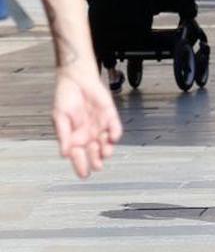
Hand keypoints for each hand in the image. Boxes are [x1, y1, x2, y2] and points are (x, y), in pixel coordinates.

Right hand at [52, 62, 122, 178]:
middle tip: (97, 165)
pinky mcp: (110, 117)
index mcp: (74, 138)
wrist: (77, 80)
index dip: (81, 165)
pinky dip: (115, 133)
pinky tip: (112, 137)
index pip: (78, 156)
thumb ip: (63, 135)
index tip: (84, 174)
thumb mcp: (59, 118)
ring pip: (106, 144)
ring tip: (105, 152)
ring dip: (106, 150)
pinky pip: (115, 128)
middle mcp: (88, 135)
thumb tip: (64, 153)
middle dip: (96, 160)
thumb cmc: (65, 98)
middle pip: (94, 153)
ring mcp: (100, 127)